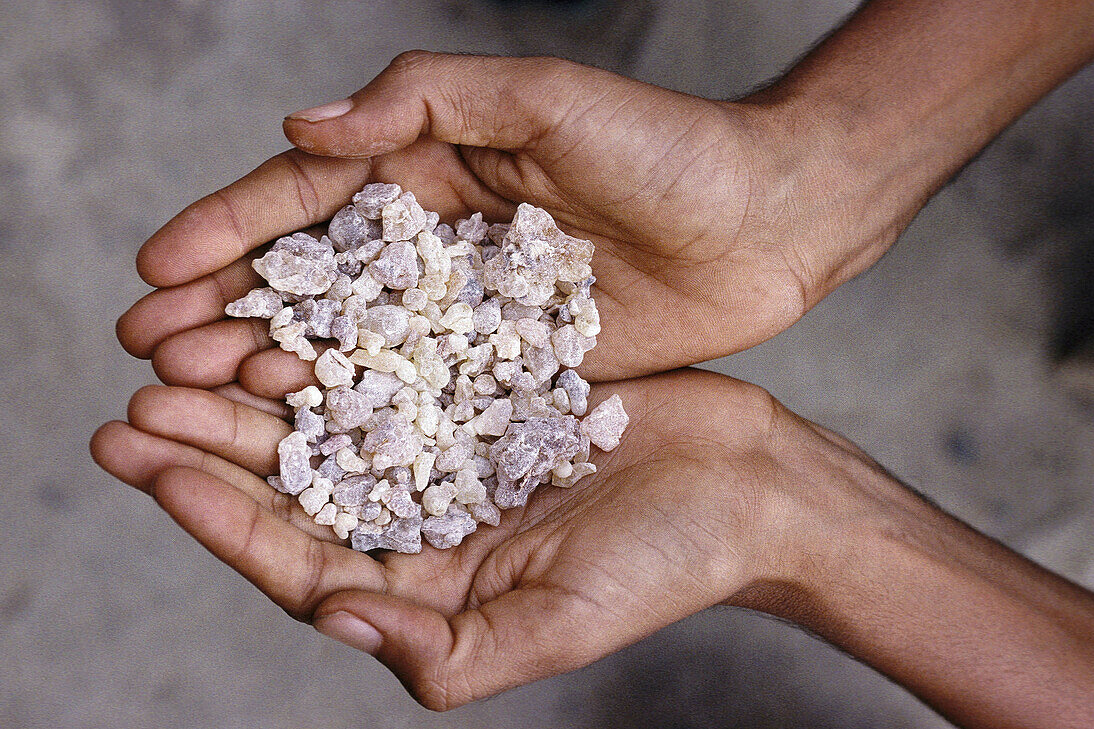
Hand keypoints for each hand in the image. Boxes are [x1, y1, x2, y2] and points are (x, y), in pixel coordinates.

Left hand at [89, 369, 822, 708]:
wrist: (746, 481)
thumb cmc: (669, 564)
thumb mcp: (561, 624)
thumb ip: (447, 651)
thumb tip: (333, 616)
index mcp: (430, 587)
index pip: (300, 560)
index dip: (220, 516)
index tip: (149, 461)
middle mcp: (426, 519)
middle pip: (296, 484)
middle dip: (211, 444)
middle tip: (135, 396)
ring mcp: (450, 450)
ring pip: (330, 417)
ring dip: (258, 386)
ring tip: (188, 346)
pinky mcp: (482, 389)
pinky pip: (392, 363)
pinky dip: (339, 341)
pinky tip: (291, 310)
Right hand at [116, 52, 894, 393]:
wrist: (765, 222)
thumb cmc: (666, 147)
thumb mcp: (546, 99)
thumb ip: (427, 103)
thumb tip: (303, 127)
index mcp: (434, 169)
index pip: (308, 198)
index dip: (229, 228)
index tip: (156, 266)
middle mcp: (439, 244)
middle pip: (312, 280)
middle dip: (227, 307)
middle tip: (153, 351)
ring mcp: (470, 313)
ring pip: (353, 343)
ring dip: (274, 367)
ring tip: (200, 394)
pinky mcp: (511, 369)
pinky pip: (423, 394)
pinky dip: (362, 412)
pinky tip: (303, 435)